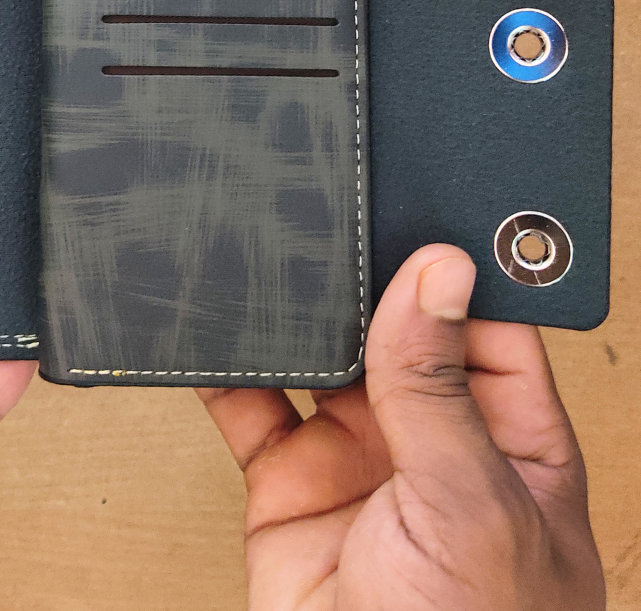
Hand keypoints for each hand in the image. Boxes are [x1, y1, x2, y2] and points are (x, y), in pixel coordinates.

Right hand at [198, 244, 604, 609]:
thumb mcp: (469, 502)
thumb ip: (439, 386)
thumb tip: (437, 274)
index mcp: (506, 438)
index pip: (483, 325)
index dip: (450, 269)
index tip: (412, 215)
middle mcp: (430, 439)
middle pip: (390, 331)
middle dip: (357, 284)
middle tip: (323, 221)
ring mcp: (354, 457)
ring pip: (316, 359)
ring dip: (290, 319)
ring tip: (265, 261)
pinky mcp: (286, 481)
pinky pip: (250, 407)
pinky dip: (223, 369)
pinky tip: (210, 330)